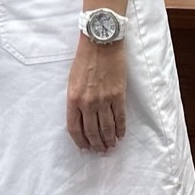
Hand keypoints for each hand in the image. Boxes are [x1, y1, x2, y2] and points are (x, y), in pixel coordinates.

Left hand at [66, 37, 126, 153]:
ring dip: (109, 140)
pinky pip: (119, 117)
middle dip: (96, 144)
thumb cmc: (85, 58)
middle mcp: (87, 103)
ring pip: (106, 128)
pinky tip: (121, 135)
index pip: (74, 128)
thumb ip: (76, 99)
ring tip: (111, 146)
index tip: (85, 148)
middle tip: (101, 151)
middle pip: (91, 131)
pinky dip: (121, 129)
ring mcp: (103, 100)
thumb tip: (81, 116)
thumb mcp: (73, 80)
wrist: (101, 42)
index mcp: (73, 99)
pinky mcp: (118, 95)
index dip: (80, 141)